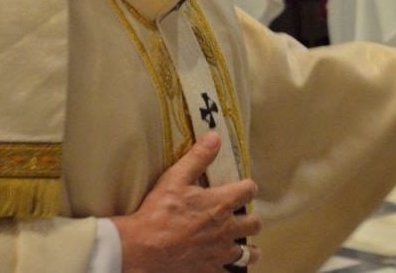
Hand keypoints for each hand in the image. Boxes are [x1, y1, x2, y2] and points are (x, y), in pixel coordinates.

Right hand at [112, 134, 262, 272]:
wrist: (140, 249)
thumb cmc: (157, 213)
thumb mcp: (175, 179)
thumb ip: (198, 158)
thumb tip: (215, 137)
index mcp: (222, 204)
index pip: (249, 190)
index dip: (246, 188)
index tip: (241, 189)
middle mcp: (227, 229)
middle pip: (255, 224)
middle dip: (251, 220)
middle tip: (241, 218)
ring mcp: (219, 252)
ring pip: (249, 253)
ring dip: (249, 249)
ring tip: (243, 245)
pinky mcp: (208, 270)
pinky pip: (230, 272)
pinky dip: (230, 268)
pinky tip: (225, 265)